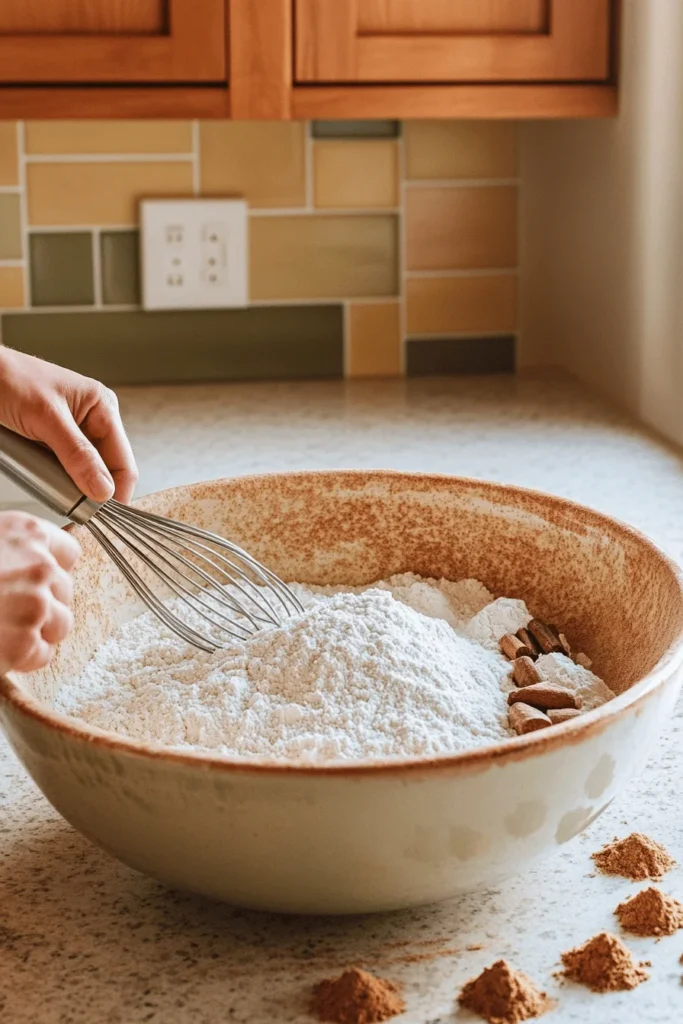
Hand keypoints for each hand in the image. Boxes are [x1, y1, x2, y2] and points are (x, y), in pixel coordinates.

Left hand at [0, 349, 137, 502]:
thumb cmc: (10, 379)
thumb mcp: (47, 418)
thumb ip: (77, 454)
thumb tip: (103, 489)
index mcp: (104, 408)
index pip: (123, 462)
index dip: (115, 492)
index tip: (96, 516)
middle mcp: (94, 421)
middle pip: (106, 471)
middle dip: (90, 490)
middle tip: (70, 508)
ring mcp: (75, 433)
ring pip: (86, 474)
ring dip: (71, 486)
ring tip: (51, 486)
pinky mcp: (56, 442)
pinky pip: (66, 470)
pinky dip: (56, 480)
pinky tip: (43, 477)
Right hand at [0, 511, 79, 672]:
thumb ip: (10, 551)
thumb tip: (23, 566)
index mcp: (25, 533)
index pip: (68, 551)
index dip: (53, 570)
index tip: (40, 581)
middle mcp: (39, 565)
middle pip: (64, 591)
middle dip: (43, 605)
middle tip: (8, 612)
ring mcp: (36, 605)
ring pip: (60, 624)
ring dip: (36, 632)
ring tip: (2, 630)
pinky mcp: (26, 642)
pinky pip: (41, 654)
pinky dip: (22, 658)